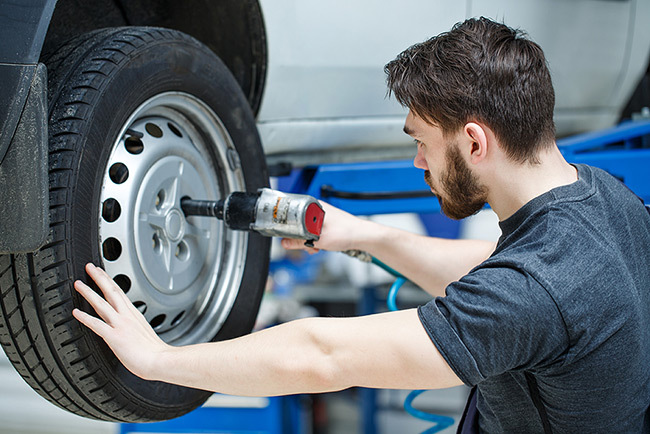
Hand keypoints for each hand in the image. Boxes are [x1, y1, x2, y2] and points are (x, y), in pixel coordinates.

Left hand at [72, 263, 168, 379]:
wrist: (160, 360)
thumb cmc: (155, 352)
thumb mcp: (145, 334)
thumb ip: (134, 328)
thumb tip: (129, 330)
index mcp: (134, 315)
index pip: (120, 293)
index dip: (109, 281)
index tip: (101, 273)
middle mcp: (127, 317)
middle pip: (111, 292)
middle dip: (99, 278)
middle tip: (89, 267)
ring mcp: (121, 325)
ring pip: (102, 304)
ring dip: (89, 293)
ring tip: (78, 284)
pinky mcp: (115, 337)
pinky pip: (97, 325)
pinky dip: (85, 317)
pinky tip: (76, 312)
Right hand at [281, 201, 366, 253]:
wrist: (362, 236)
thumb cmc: (346, 232)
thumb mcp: (318, 240)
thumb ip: (300, 242)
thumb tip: (285, 243)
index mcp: (313, 206)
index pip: (291, 214)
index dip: (290, 229)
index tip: (290, 239)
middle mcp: (317, 208)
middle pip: (299, 224)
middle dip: (302, 238)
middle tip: (308, 246)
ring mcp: (322, 215)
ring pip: (307, 229)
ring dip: (310, 241)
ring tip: (318, 247)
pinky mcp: (327, 222)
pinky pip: (315, 231)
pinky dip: (317, 240)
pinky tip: (322, 246)